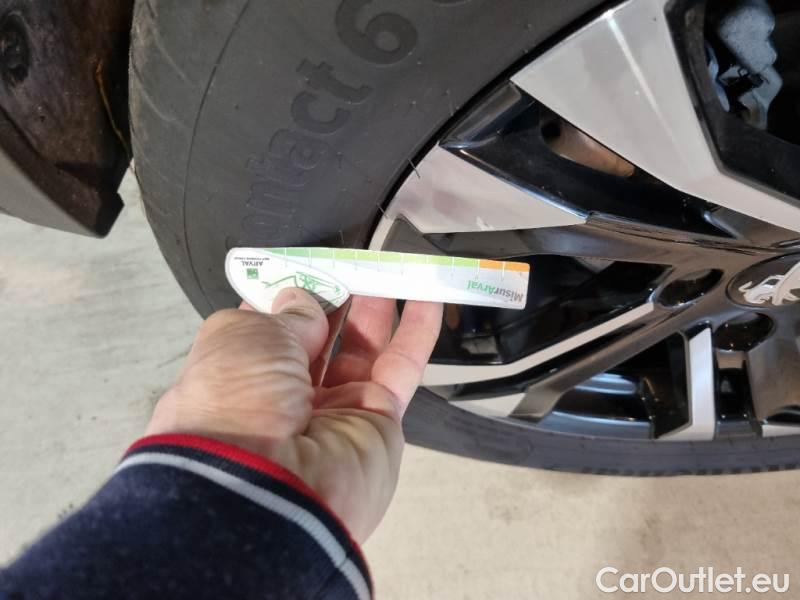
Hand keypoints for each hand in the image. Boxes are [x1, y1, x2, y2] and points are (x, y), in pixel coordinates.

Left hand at [146, 289, 442, 540]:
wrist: (267, 488)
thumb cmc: (235, 402)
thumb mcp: (244, 338)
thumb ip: (285, 313)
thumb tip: (304, 298)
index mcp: (237, 377)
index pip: (266, 328)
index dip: (286, 294)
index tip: (306, 264)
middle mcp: (283, 396)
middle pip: (318, 337)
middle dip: (335, 297)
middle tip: (353, 260)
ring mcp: (334, 409)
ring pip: (362, 348)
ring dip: (377, 305)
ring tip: (391, 264)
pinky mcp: (378, 420)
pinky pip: (401, 367)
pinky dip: (417, 329)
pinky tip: (428, 293)